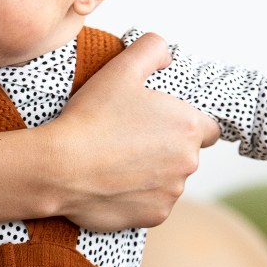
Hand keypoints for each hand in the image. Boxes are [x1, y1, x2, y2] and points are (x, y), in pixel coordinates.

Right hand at [55, 33, 219, 231]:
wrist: (60, 168)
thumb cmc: (90, 119)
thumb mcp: (120, 69)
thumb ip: (151, 50)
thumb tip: (165, 54)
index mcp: (188, 126)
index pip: (207, 129)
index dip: (184, 126)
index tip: (160, 126)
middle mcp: (188, 162)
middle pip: (186, 156)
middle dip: (165, 150)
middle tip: (129, 142)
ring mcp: (171, 193)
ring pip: (169, 182)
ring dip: (152, 175)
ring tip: (118, 165)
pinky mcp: (154, 216)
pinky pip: (153, 205)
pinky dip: (139, 198)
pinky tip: (114, 186)